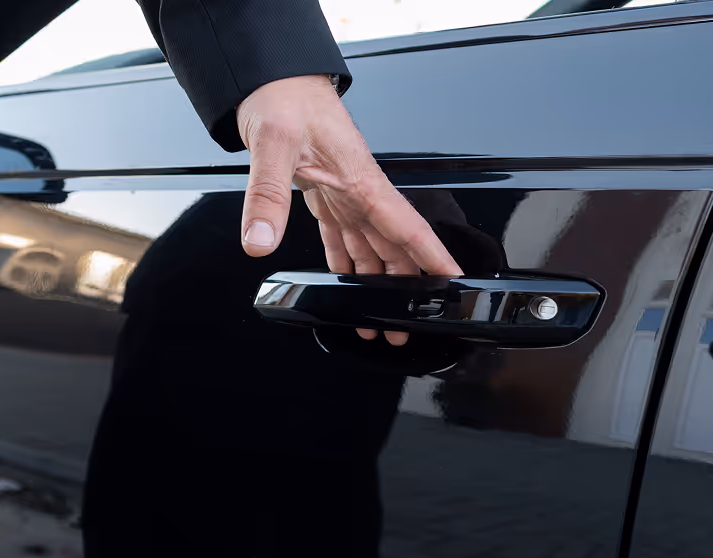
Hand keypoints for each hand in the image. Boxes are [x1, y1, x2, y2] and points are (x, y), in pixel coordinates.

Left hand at [236, 75, 462, 345]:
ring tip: (376, 318)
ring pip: (370, 245)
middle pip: (392, 246)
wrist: (271, 77)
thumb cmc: (283, 98)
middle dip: (403, 287)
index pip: (406, 226)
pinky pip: (342, 234)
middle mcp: (358, 189)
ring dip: (375, 282)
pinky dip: (346, 261)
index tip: (453, 282)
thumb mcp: (273, 144)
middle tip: (404, 325)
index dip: (432, 257)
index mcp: (361, 179)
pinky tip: (346, 281)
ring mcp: (343, 192)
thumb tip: (259, 241)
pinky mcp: (324, 192)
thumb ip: (268, 195)